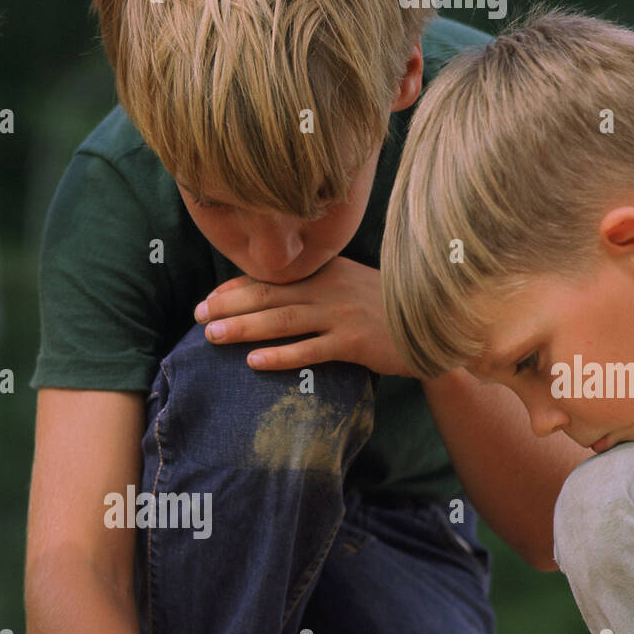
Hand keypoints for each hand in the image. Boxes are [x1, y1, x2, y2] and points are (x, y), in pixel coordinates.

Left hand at [194, 257, 413, 375]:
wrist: (436, 325)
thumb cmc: (389, 309)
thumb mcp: (351, 287)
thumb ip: (317, 288)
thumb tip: (275, 298)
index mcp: (326, 272)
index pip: (272, 277)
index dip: (236, 287)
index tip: (207, 298)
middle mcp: (330, 288)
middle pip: (270, 295)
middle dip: (229, 305)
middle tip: (197, 316)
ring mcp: (342, 314)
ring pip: (283, 320)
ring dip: (245, 328)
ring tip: (212, 336)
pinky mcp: (355, 341)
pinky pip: (311, 350)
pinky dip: (281, 356)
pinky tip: (255, 362)